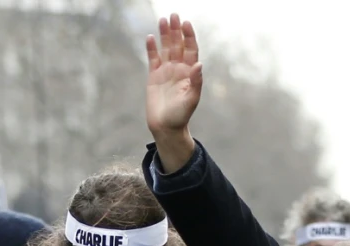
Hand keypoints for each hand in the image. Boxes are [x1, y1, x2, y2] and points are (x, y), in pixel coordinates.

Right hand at [145, 13, 201, 134]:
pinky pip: (153, 58)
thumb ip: (196, 82)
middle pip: (178, 45)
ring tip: (162, 19)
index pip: (191, 50)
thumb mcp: (191, 100)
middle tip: (174, 15)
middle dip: (176, 30)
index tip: (186, 23)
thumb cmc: (181, 115)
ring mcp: (166, 72)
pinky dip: (151, 48)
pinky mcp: (154, 76)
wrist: (166, 127)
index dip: (189, 37)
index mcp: (190, 73)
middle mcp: (179, 69)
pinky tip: (150, 37)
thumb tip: (199, 64)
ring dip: (164, 35)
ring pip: (165, 48)